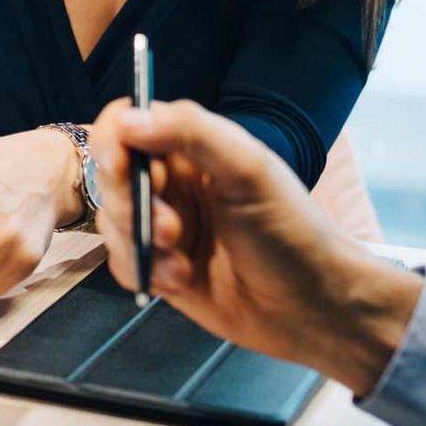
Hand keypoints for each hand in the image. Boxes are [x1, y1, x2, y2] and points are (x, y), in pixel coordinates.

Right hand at [90, 99, 420, 394]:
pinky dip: (144, 271)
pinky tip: (182, 280)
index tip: (122, 164)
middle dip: (132, 202)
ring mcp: (164, 226)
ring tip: (182, 257)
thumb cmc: (291, 231)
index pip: (129, 123)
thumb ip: (191, 132)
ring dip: (141, 241)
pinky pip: (120, 262)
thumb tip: (128, 118)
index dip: (115, 140)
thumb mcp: (249, 169)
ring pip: (111, 221)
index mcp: (193, 147)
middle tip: (171, 227)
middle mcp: (174, 182)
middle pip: (111, 174)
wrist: (313, 307)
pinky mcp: (160, 268)